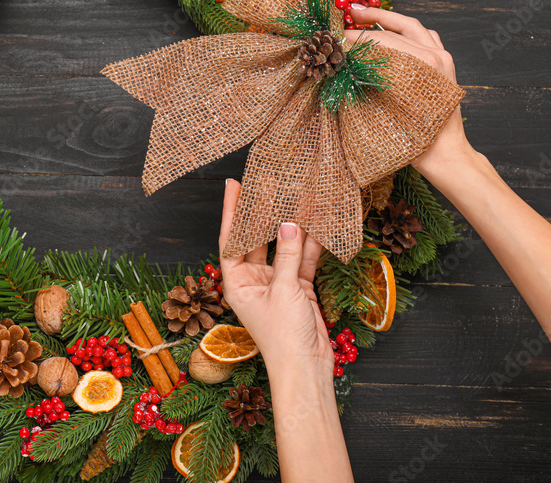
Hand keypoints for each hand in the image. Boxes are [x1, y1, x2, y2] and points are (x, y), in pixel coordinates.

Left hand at [218, 179, 332, 367]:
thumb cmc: (283, 337)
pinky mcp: (297, 287)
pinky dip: (312, 243)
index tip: (234, 185)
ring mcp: (276, 282)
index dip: (232, 211)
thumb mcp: (284, 291)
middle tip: (269, 182)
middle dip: (264, 211)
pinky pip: (303, 258)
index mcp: (236, 281)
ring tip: (297, 194)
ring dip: (291, 224)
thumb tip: (289, 224)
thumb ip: (287, 255)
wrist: (306, 368)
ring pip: (282, 245)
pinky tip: (319, 221)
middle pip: (256, 237)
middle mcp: (253, 279)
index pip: (231, 238)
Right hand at [345, 5, 474, 178]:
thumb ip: (368, 82)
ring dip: (389, 19)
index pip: (384, 40)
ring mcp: (443, 58)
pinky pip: (425, 37)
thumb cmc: (416, 140)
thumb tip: (345, 64)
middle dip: (371, 20)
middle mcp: (436, 56)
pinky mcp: (445, 64)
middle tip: (348, 17)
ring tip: (366, 14)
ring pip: (414, 27)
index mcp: (424, 66)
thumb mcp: (385, 111)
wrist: (445, 154)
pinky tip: (393, 31)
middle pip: (399, 28)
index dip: (358, 36)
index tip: (338, 36)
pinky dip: (407, 30)